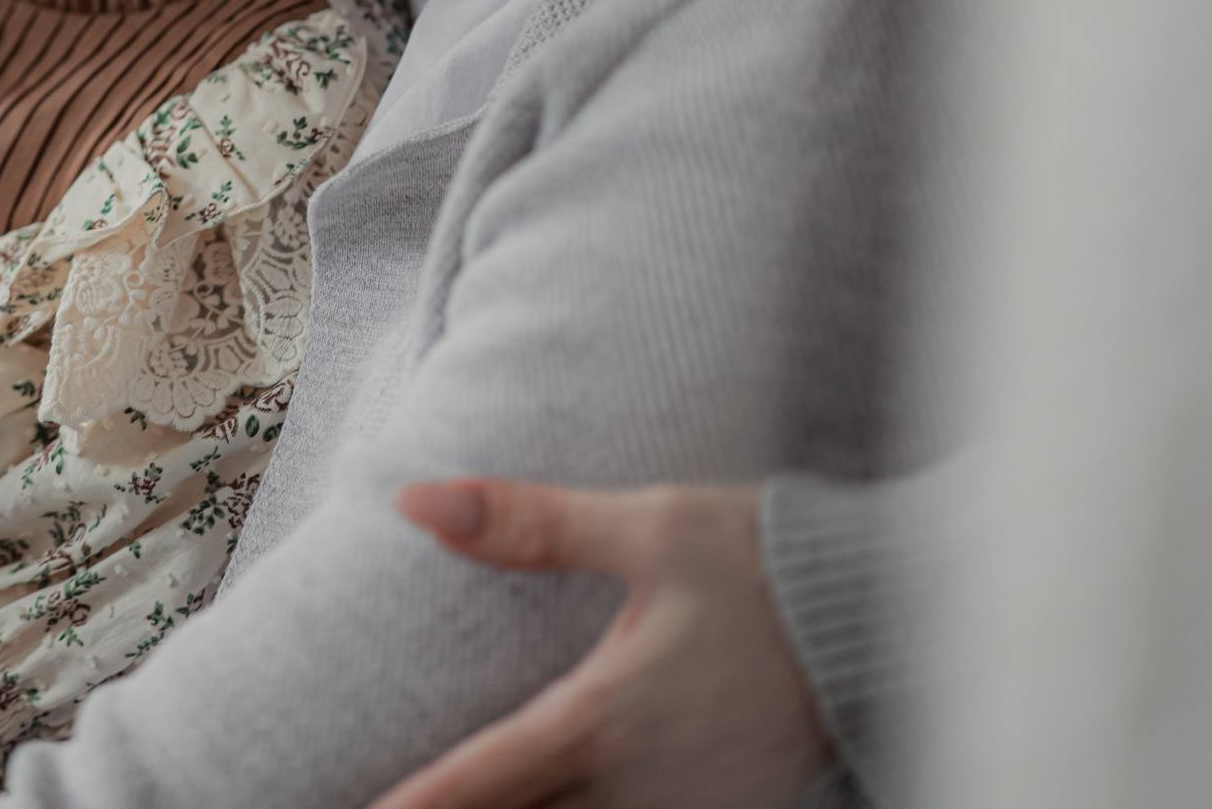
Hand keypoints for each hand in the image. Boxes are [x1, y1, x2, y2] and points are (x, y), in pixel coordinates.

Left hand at [367, 479, 830, 808]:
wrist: (896, 611)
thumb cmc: (768, 562)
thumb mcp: (649, 527)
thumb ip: (527, 523)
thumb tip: (415, 500)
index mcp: (608, 714)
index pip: (484, 777)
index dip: (417, 803)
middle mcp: (641, 779)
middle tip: (383, 801)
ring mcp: (689, 801)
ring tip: (453, 800)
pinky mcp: (728, 802)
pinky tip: (555, 798)